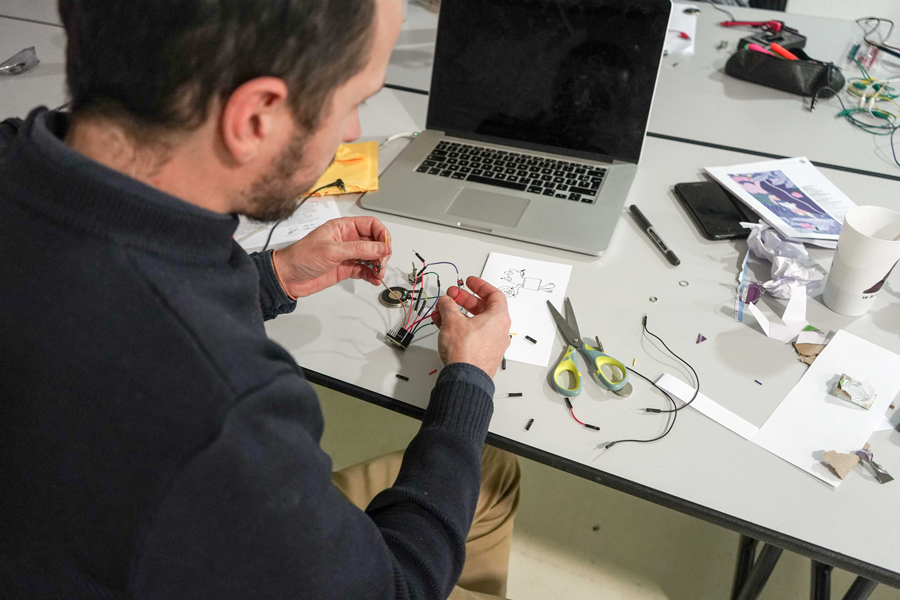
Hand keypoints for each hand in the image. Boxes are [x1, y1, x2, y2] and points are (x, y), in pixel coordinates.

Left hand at [272, 217, 390, 297]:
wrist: (288, 277)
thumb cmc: (301, 256)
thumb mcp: (332, 250)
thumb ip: (359, 249)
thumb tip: (381, 247)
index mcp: (343, 227)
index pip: (371, 225)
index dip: (381, 235)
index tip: (386, 248)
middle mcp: (347, 239)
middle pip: (374, 242)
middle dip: (381, 252)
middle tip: (381, 264)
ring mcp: (347, 255)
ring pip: (371, 257)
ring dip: (378, 265)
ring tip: (378, 273)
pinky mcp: (346, 268)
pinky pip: (364, 269)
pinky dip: (372, 275)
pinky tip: (374, 279)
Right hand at [431, 276, 510, 377]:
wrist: (465, 378)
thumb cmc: (467, 352)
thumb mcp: (453, 320)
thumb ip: (449, 306)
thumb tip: (446, 301)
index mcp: (499, 318)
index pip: (494, 295)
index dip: (480, 285)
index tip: (470, 281)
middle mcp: (499, 330)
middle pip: (483, 308)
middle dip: (464, 300)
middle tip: (452, 295)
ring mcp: (491, 343)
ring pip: (474, 322)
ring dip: (458, 314)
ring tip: (442, 311)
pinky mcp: (482, 353)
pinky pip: (472, 334)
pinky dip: (459, 327)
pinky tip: (444, 326)